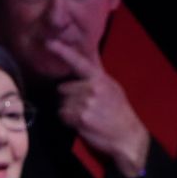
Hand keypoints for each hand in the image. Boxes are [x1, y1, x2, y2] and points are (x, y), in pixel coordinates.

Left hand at [45, 37, 150, 176]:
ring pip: (61, 103)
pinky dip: (68, 120)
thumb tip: (87, 57)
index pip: (79, 62)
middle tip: (84, 106)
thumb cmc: (117, 111)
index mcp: (100, 79)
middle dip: (68, 97)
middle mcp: (93, 87)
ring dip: (68, 110)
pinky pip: (63, 115)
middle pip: (62, 88)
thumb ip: (95, 75)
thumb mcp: (111, 87)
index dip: (63, 51)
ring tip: (85, 114)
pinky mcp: (81, 117)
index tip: (49, 42)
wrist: (127, 135)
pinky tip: (82, 122)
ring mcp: (87, 102)